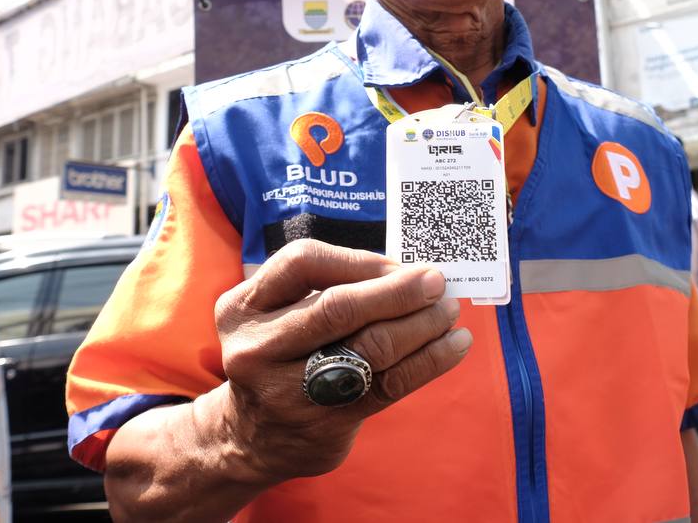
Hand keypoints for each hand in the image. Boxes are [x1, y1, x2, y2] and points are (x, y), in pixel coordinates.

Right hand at [213, 239, 469, 484]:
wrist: (252, 438)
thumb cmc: (282, 355)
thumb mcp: (276, 313)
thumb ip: (324, 287)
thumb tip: (406, 270)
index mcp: (243, 307)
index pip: (303, 263)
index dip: (359, 260)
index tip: (398, 264)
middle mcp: (257, 347)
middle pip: (338, 308)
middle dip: (398, 291)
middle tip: (437, 282)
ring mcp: (287, 391)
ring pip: (370, 348)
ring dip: (422, 325)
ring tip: (449, 311)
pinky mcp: (324, 424)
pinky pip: (389, 385)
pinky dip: (430, 360)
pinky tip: (454, 345)